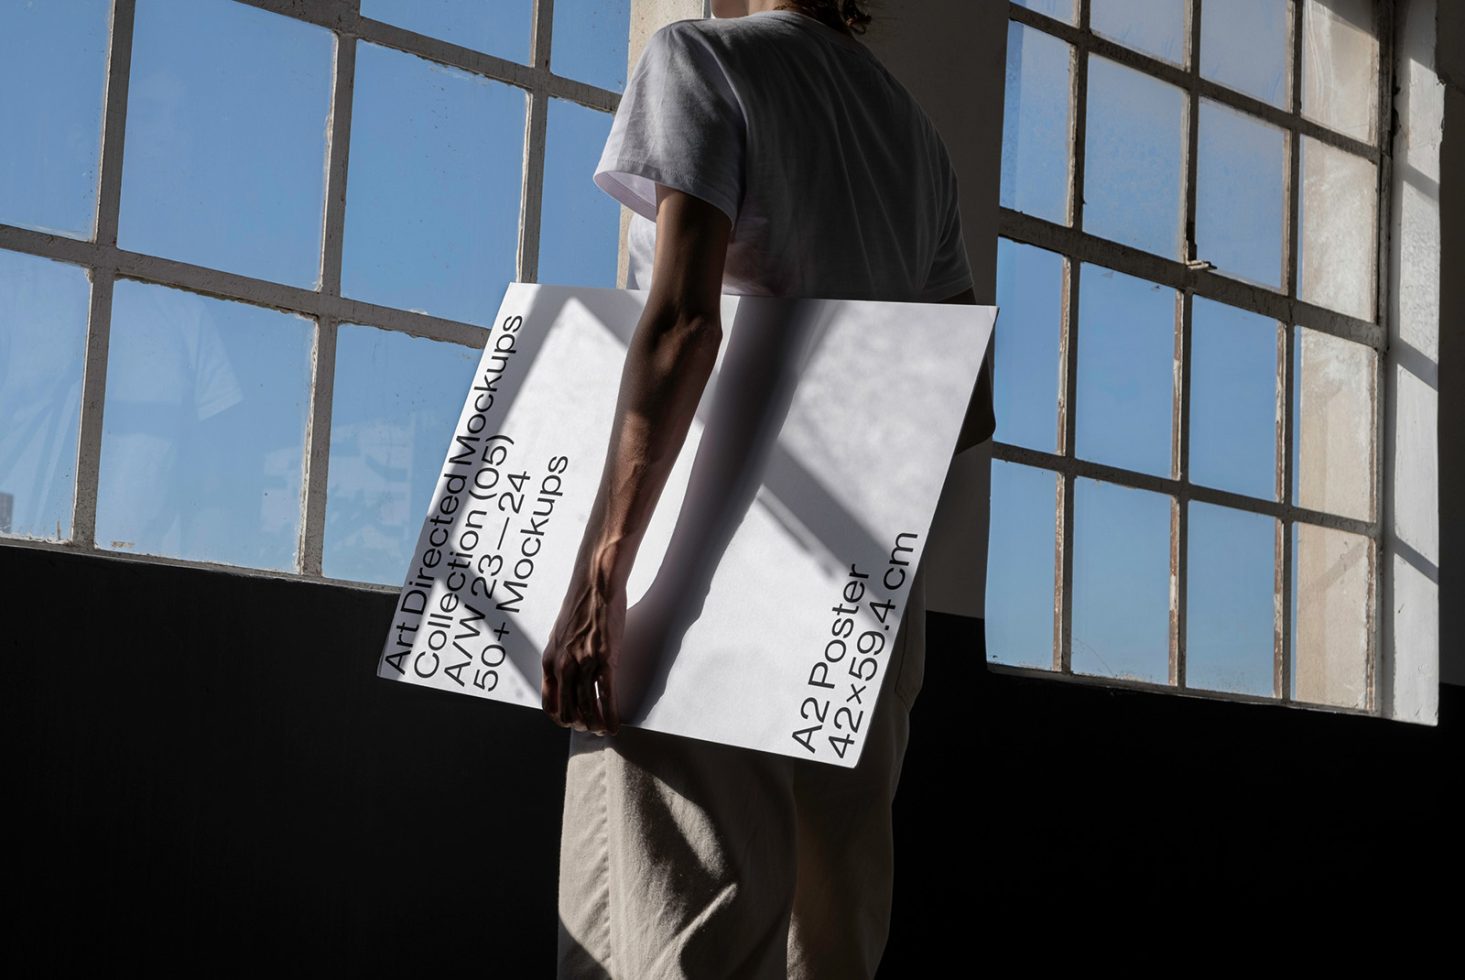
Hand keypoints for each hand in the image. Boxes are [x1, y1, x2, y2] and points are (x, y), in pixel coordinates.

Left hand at [540, 570, 625, 735]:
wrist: (595, 585)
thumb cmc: (580, 607)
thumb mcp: (560, 635)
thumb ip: (561, 657)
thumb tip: (566, 674)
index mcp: (550, 661)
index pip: (550, 703)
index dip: (560, 718)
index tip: (571, 722)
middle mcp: (564, 666)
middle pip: (569, 710)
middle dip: (580, 724)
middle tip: (590, 729)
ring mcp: (584, 664)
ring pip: (588, 707)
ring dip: (596, 724)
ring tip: (603, 730)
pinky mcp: (605, 660)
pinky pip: (606, 697)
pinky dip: (611, 716)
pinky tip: (615, 725)